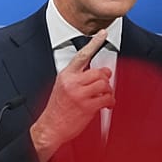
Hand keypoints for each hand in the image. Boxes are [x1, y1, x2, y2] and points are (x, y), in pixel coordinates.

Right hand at [30, 29, 114, 161]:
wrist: (50, 127)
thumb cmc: (57, 109)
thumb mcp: (62, 87)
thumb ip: (77, 78)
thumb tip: (97, 73)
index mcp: (66, 75)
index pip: (82, 55)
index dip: (94, 43)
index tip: (103, 33)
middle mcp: (72, 83)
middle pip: (99, 72)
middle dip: (105, 78)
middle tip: (106, 84)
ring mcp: (80, 95)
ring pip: (104, 84)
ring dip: (108, 91)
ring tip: (106, 96)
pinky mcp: (87, 107)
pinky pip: (106, 99)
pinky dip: (110, 101)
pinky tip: (107, 105)